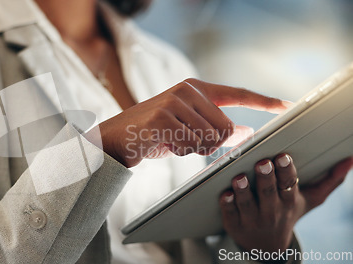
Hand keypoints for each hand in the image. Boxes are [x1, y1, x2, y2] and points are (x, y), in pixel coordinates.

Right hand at [85, 78, 288, 167]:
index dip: (263, 101)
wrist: (117, 137)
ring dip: (195, 149)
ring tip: (174, 142)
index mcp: (195, 88)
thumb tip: (245, 133)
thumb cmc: (155, 134)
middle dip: (211, 144)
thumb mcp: (188, 128)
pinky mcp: (163, 117)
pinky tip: (166, 144)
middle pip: (225, 127)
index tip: (286, 105)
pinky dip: (182, 151)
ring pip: (210, 137)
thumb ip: (215, 127)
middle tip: (188, 143)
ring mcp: (174, 101)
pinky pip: (192, 144)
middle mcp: (187, 90)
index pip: (236, 93)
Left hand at [219, 154, 352, 252]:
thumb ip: (329, 180)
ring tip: (239, 178)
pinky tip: (224, 194)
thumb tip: (350, 160)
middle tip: (262, 163)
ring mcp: (252, 219)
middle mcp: (271, 210)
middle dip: (265, 177)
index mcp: (289, 201)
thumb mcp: (309, 200)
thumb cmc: (287, 213)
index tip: (282, 157)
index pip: (288, 184)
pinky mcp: (234, 223)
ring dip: (243, 190)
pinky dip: (227, 204)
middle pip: (268, 193)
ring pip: (247, 203)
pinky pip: (230, 213)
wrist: (267, 246)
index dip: (285, 171)